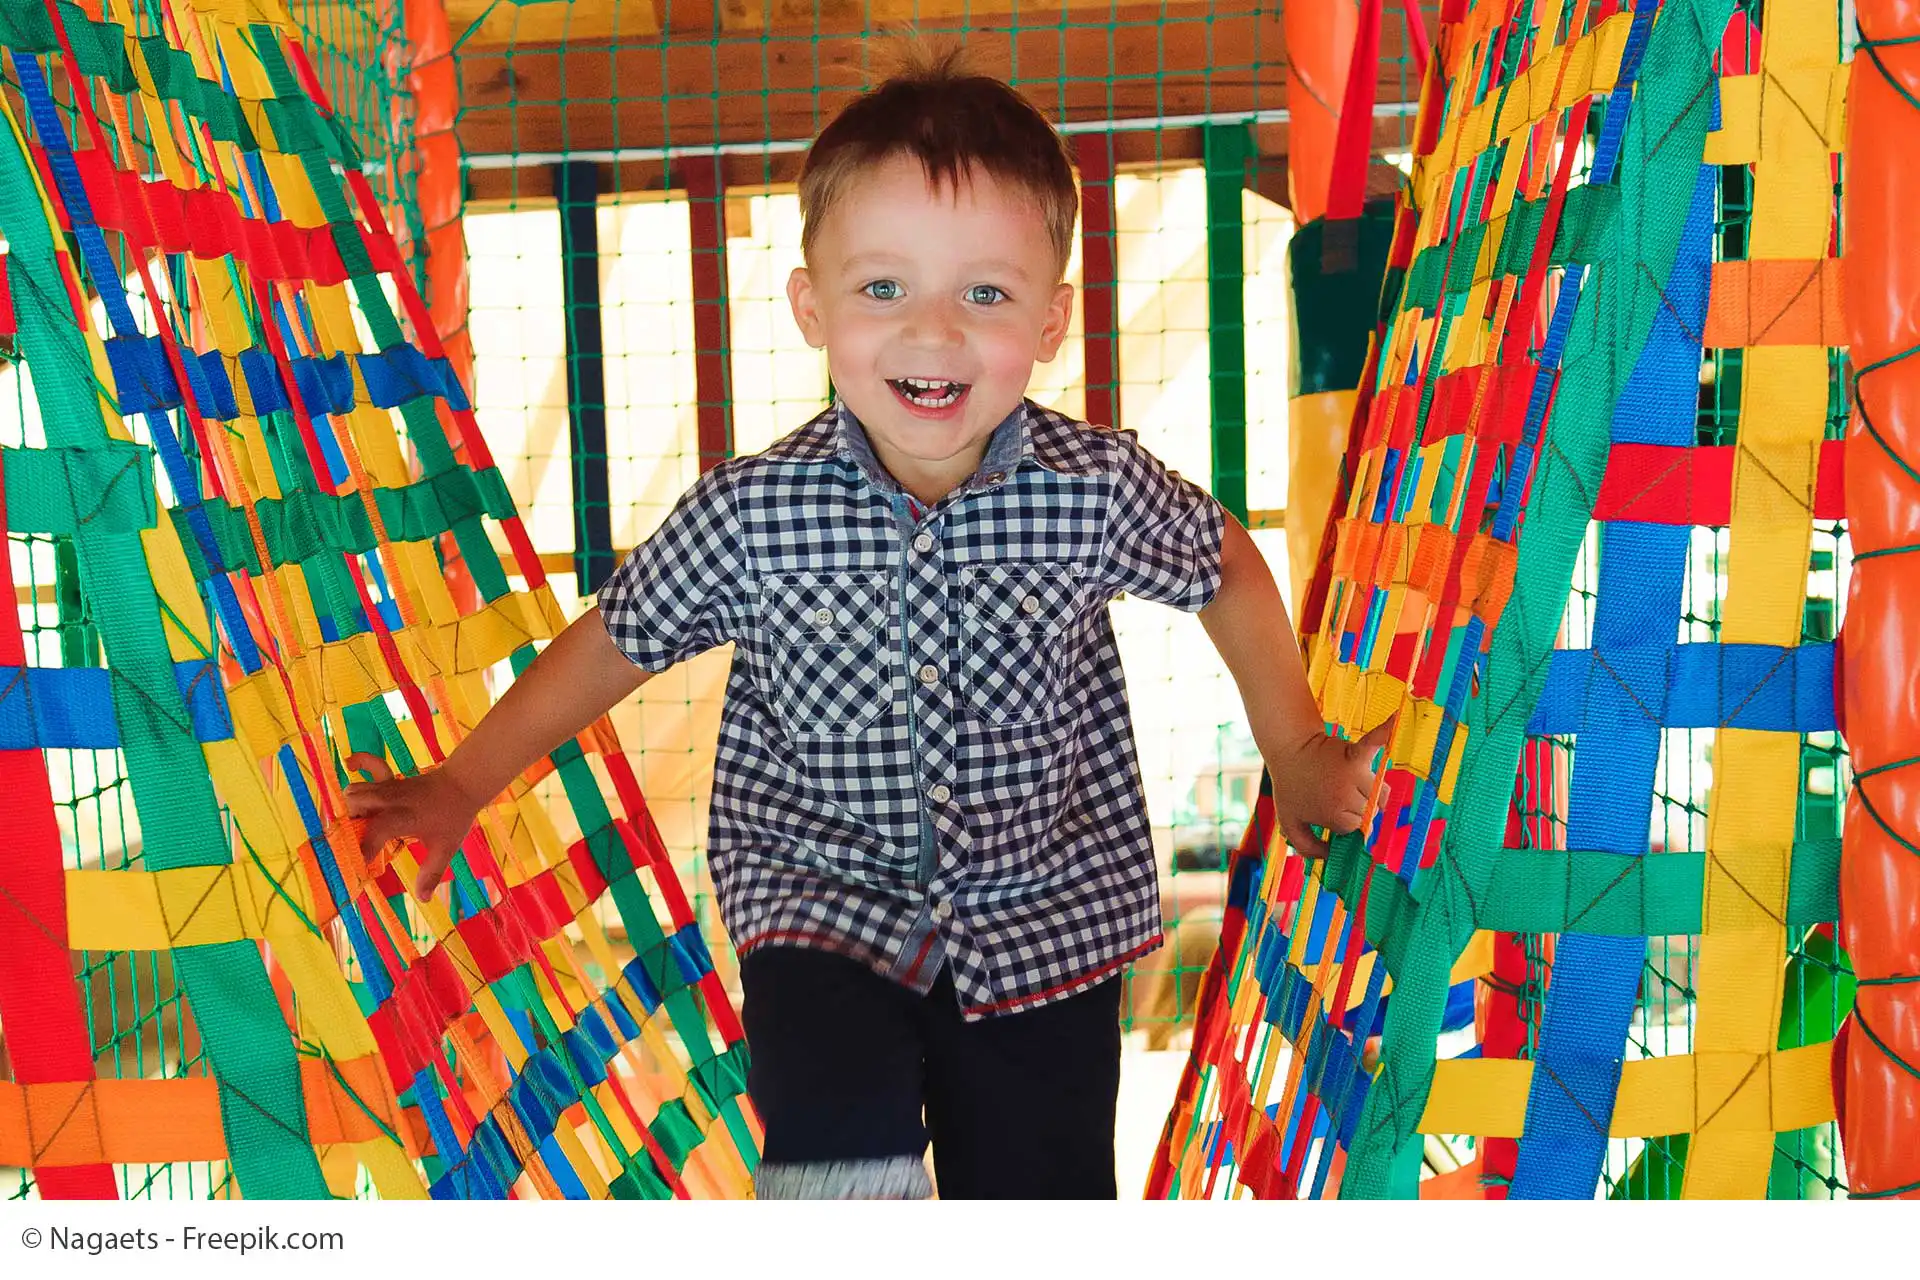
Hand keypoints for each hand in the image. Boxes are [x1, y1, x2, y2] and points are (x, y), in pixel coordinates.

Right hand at [343, 753, 485, 900]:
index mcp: (404, 818)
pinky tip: (349, 765)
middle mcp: (391, 800)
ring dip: (350, 808)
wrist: (464, 784)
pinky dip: (359, 763)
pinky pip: (371, 764)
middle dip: (348, 825)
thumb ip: (432, 873)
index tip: (359, 868)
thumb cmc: (454, 817)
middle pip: (355, 805)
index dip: (363, 851)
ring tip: (357, 826)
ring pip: (356, 790)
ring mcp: (389, 787)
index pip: (374, 833)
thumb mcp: (446, 848)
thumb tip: (422, 899)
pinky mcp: (390, 779)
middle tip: (353, 844)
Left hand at [1264, 719, 1394, 858]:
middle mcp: (1348, 796)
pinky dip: (1385, 734)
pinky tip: (1396, 721)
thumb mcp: (1290, 823)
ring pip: (1380, 794)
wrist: (1287, 750)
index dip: (1342, 821)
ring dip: (1372, 793)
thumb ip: (1307, 847)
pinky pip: (1375, 744)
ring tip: (1352, 785)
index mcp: (1335, 815)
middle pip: (1370, 812)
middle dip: (1355, 807)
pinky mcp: (1356, 753)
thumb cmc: (1290, 787)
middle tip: (1334, 794)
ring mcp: (1354, 774)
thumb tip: (1331, 857)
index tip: (1329, 809)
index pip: (1355, 827)